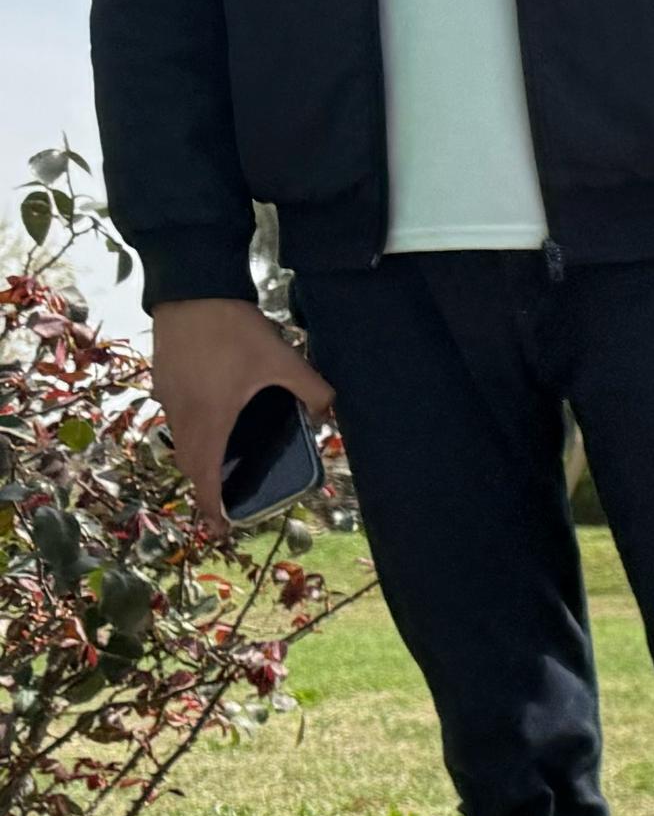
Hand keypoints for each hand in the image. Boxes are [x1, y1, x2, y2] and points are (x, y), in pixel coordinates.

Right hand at [149, 298, 334, 535]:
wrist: (191, 288)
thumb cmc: (234, 329)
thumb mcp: (284, 359)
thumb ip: (312, 390)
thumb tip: (329, 412)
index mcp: (210, 418)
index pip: (206, 474)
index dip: (211, 505)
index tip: (218, 527)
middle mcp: (182, 414)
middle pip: (189, 464)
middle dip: (205, 489)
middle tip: (224, 505)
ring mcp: (168, 396)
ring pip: (180, 441)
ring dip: (198, 460)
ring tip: (221, 470)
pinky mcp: (164, 379)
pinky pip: (176, 418)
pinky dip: (192, 433)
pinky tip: (214, 426)